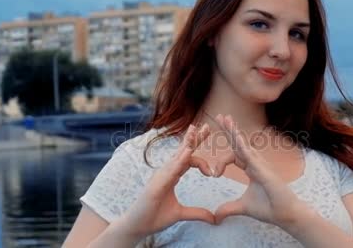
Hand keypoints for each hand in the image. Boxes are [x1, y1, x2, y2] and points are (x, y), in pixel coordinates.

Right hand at [117, 123, 215, 240]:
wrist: (137, 227)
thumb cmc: (154, 217)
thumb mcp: (180, 214)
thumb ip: (197, 213)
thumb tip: (214, 219)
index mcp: (172, 175)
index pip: (188, 159)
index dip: (200, 157)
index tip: (214, 167)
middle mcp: (166, 171)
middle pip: (183, 151)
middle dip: (194, 138)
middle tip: (206, 126)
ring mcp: (161, 175)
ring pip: (177, 155)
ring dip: (187, 142)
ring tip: (196, 129)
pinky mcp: (157, 183)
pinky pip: (171, 169)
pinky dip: (180, 159)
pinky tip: (189, 152)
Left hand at [213, 115, 307, 227]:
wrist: (286, 215)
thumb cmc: (270, 208)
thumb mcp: (243, 207)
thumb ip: (229, 208)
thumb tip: (215, 217)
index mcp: (251, 168)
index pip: (235, 154)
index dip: (221, 160)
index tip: (214, 175)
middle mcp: (256, 163)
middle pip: (239, 143)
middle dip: (229, 130)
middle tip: (220, 116)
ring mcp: (260, 164)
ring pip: (244, 145)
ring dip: (234, 132)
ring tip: (226, 119)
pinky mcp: (264, 170)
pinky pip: (251, 155)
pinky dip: (242, 146)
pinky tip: (235, 137)